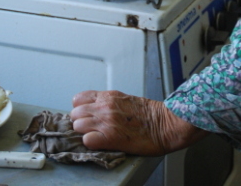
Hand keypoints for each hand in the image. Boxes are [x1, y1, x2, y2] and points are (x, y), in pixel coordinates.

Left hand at [71, 90, 205, 155]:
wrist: (166, 123)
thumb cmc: (151, 114)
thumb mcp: (125, 99)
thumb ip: (109, 102)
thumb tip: (97, 109)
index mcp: (108, 96)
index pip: (78, 99)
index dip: (80, 110)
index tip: (86, 116)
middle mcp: (104, 107)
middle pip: (74, 114)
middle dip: (80, 122)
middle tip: (91, 129)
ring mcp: (106, 121)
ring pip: (77, 126)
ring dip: (84, 133)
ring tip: (96, 137)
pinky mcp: (110, 137)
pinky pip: (87, 140)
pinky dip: (90, 143)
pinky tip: (100, 143)